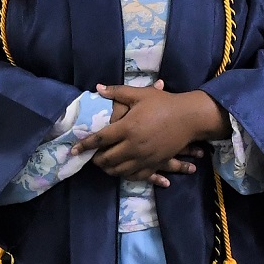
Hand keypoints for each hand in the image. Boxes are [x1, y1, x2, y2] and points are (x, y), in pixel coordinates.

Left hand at [88, 84, 225, 179]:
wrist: (189, 118)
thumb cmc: (164, 103)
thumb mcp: (141, 94)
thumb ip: (118, 92)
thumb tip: (98, 88)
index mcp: (128, 127)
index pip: (100, 139)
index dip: (85, 145)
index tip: (74, 149)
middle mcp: (133, 145)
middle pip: (107, 159)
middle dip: (96, 159)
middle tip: (91, 156)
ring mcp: (144, 157)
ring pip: (119, 170)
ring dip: (108, 169)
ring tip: (103, 164)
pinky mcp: (154, 164)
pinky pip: (135, 176)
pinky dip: (124, 175)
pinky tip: (120, 170)